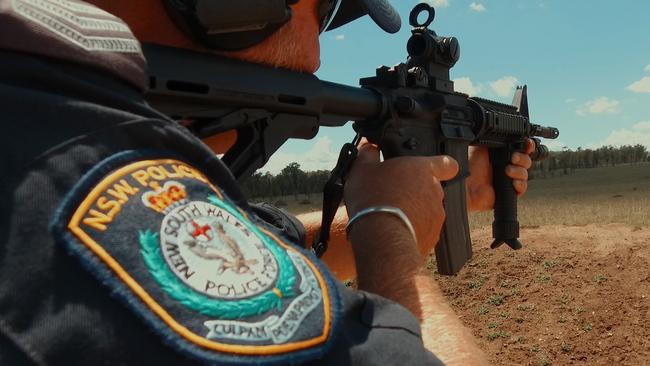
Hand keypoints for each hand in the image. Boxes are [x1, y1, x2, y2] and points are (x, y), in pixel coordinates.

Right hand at [344, 140, 458, 255]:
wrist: (380, 237)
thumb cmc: (372, 199)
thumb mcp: (361, 169)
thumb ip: (368, 153)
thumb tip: (369, 147)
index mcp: (422, 169)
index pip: (447, 163)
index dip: (441, 166)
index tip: (431, 170)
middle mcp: (435, 190)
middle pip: (432, 188)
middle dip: (417, 191)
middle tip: (395, 195)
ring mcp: (436, 214)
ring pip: (428, 210)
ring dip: (415, 211)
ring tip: (392, 216)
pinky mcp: (433, 235)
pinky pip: (425, 229)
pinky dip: (413, 229)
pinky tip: (395, 230)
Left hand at [465, 139, 534, 211]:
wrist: (465, 186)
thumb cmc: (469, 167)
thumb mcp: (481, 147)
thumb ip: (494, 139)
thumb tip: (504, 131)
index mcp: (501, 155)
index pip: (520, 149)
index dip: (527, 146)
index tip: (528, 144)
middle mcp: (506, 166)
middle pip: (526, 161)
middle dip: (523, 158)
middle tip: (513, 158)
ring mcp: (508, 180)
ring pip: (525, 174)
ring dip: (519, 171)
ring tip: (508, 170)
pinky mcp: (508, 193)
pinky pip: (522, 188)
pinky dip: (520, 184)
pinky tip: (513, 182)